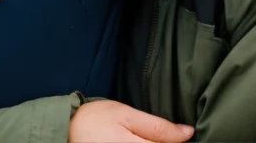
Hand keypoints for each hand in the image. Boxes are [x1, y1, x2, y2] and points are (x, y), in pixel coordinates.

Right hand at [69, 100, 193, 142]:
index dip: (180, 142)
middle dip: (167, 142)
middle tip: (163, 135)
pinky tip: (142, 142)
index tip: (184, 135)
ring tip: (151, 138)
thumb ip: (158, 127)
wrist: (67, 131)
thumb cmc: (96, 119)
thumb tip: (188, 132)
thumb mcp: (127, 115)